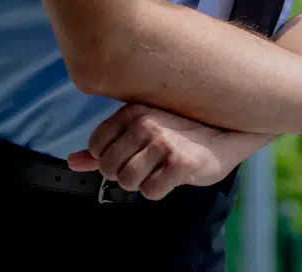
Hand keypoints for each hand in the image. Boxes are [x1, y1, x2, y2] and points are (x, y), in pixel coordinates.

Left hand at [67, 103, 267, 199]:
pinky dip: (159, 190)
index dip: (111, 158)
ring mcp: (163, 142)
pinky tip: (172, 176)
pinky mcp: (180, 163)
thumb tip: (72, 162)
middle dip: (125, 174)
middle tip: (148, 165)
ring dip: (143, 183)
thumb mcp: (142, 130)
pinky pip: (150, 191)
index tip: (132, 154)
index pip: (96, 146)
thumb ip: (107, 146)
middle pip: (109, 168)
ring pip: (128, 181)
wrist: (228, 133)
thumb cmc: (182, 132)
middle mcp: (145, 123)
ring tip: (160, 170)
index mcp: (132, 111)